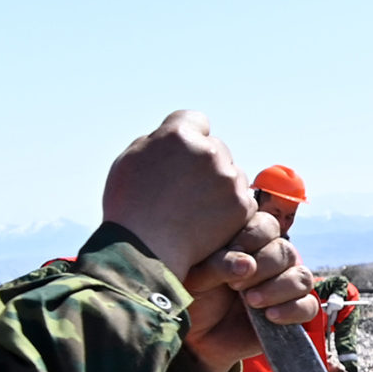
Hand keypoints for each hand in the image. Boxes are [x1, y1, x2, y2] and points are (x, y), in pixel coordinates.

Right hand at [100, 111, 256, 278]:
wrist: (147, 250)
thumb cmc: (130, 205)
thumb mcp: (131, 159)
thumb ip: (158, 141)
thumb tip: (176, 137)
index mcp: (179, 135)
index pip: (195, 120)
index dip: (188, 136)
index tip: (181, 153)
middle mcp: (209, 152)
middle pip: (215, 147)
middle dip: (203, 162)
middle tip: (184, 187)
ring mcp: (229, 179)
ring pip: (231, 172)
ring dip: (219, 184)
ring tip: (193, 206)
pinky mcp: (242, 205)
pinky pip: (242, 198)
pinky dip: (230, 207)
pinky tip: (207, 220)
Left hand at [176, 213, 316, 371]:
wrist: (196, 339)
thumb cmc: (193, 299)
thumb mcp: (195, 277)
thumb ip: (218, 264)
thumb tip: (248, 263)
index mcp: (247, 242)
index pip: (266, 225)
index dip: (254, 237)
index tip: (233, 251)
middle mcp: (270, 261)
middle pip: (285, 251)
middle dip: (264, 266)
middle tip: (236, 285)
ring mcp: (284, 287)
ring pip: (301, 277)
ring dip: (278, 288)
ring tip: (251, 301)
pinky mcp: (292, 313)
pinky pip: (308, 306)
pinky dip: (292, 310)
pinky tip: (269, 316)